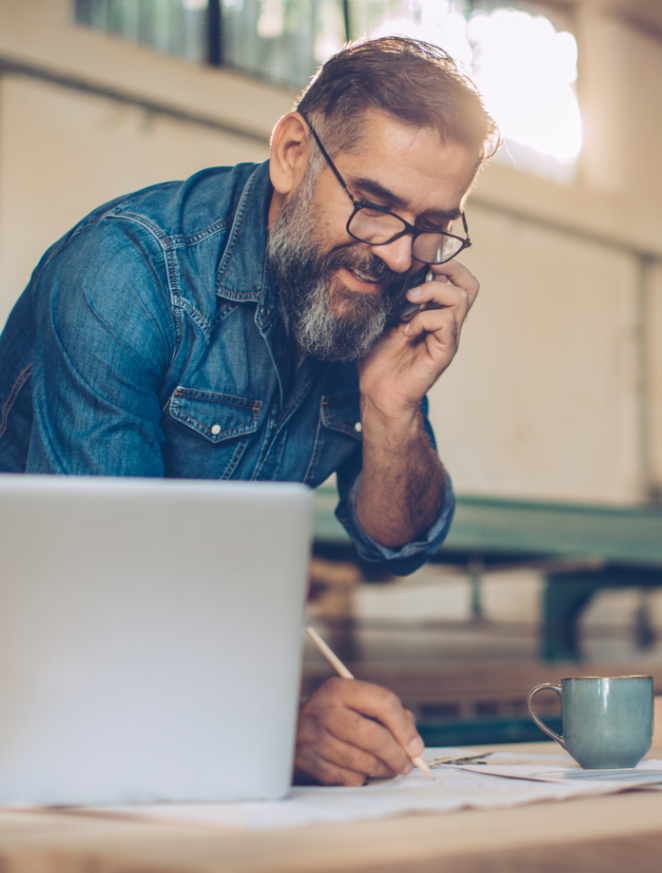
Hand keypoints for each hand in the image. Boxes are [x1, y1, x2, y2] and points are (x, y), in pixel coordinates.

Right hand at [293, 677, 423, 785]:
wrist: (288, 730)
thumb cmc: (333, 716)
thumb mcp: (354, 701)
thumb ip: (387, 715)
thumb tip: (413, 744)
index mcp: (339, 689)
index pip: (383, 702)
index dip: (404, 726)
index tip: (415, 746)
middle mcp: (324, 711)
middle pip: (375, 737)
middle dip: (398, 756)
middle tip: (407, 764)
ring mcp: (315, 739)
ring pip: (365, 763)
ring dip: (384, 770)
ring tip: (389, 768)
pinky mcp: (310, 764)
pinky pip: (350, 779)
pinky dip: (362, 778)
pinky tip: (360, 770)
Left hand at [358, 260, 478, 422]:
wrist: (377, 391)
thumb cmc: (378, 356)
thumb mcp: (382, 315)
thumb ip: (392, 293)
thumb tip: (395, 266)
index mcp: (434, 310)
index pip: (456, 278)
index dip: (443, 261)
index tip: (418, 257)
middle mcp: (446, 322)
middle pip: (469, 285)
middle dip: (449, 268)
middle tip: (424, 270)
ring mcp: (447, 337)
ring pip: (460, 299)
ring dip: (432, 292)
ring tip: (408, 301)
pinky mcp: (443, 352)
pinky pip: (446, 323)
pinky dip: (424, 319)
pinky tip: (406, 330)